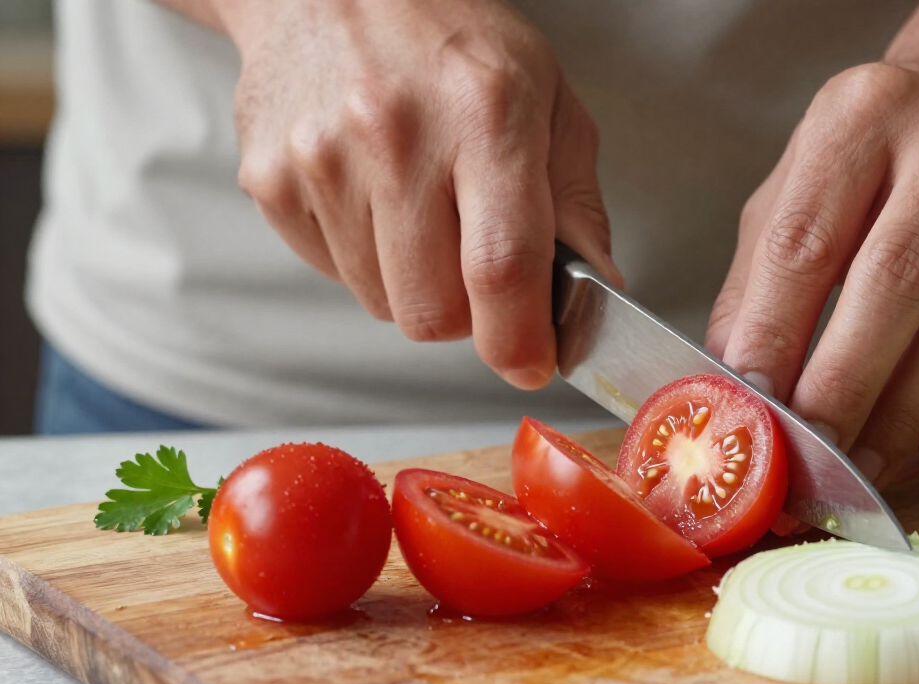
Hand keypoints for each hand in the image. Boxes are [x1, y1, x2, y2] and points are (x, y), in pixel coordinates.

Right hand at [221, 0, 620, 388]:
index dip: (521, 339)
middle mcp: (394, 136)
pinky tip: (374, 197)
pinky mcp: (270, 180)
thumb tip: (597, 292)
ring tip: (422, 211)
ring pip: (383, 304)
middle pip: (434, 313)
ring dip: (416, 285)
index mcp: (483, 113)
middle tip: (478, 270)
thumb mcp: (546, 96)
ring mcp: (321, 160)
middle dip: (469, 318)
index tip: (533, 362)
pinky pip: (335, 273)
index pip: (501, 267)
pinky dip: (366, 259)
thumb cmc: (447, 36)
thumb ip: (577, 202)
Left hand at [706, 57, 918, 489]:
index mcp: (865, 111)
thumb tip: (734, 385)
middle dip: (845, 388)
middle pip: (896, 285)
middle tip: (807, 459)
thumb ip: (761, 278)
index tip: (750, 406)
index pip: (808, 239)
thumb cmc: (885, 147)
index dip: (775, 334)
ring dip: (904, 417)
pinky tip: (912, 448)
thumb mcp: (801, 181)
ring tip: (856, 469)